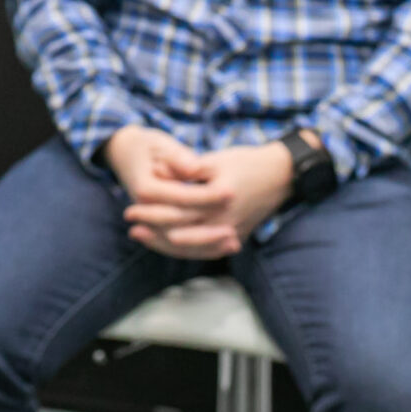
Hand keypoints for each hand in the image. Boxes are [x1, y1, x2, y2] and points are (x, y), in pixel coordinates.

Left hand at [106, 127, 295, 258]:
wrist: (280, 175)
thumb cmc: (246, 163)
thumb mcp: (215, 160)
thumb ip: (187, 168)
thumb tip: (158, 170)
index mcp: (217, 201)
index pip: (177, 213)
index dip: (151, 213)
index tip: (130, 209)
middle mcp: (224, 222)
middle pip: (181, 234)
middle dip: (153, 232)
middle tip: (131, 227)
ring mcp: (232, 233)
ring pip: (193, 249)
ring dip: (165, 245)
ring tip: (143, 237)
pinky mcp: (237, 237)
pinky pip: (208, 251)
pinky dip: (187, 250)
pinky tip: (171, 246)